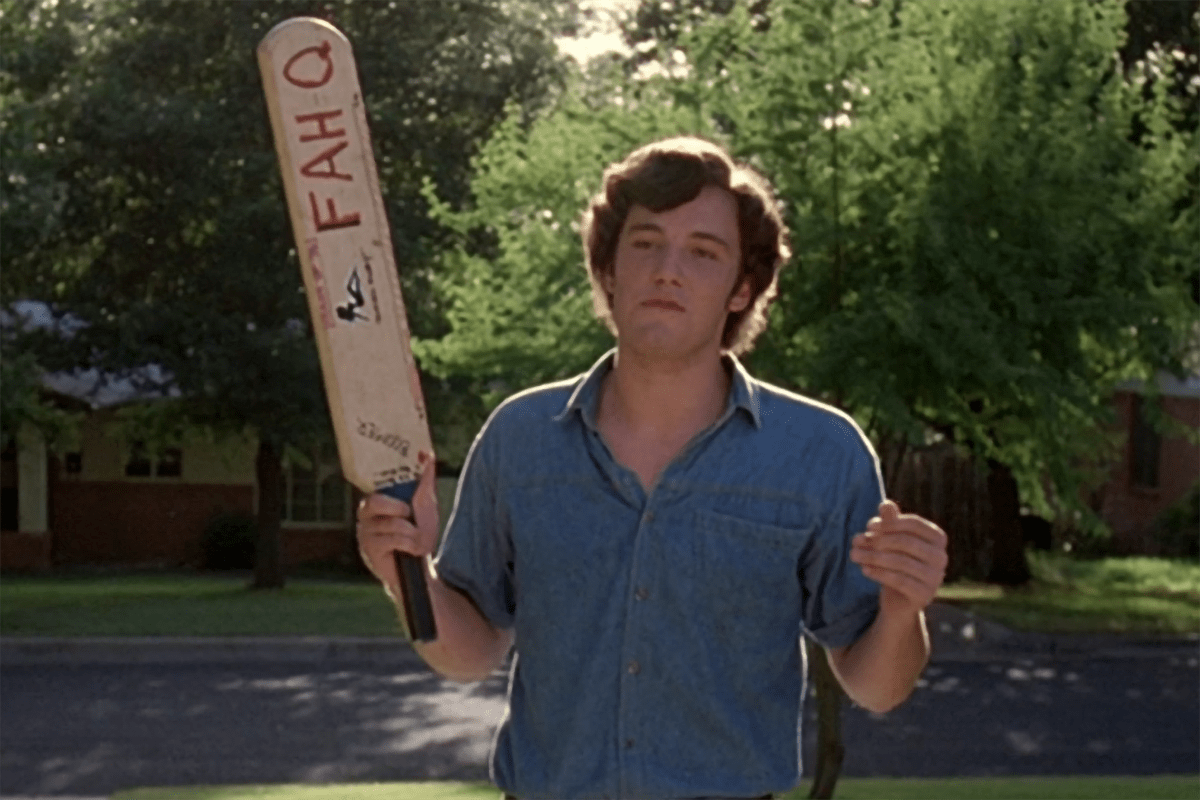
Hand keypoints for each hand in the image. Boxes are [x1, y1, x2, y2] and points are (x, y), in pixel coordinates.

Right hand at [356, 453, 439, 595]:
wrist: (419, 566)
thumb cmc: (419, 533)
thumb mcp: (426, 503)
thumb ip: (425, 480)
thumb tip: (427, 454)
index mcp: (376, 499)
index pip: (375, 484)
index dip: (381, 478)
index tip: (395, 474)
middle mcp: (365, 515)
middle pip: (373, 502)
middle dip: (397, 508)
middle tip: (409, 514)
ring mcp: (365, 533)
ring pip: (391, 523)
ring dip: (411, 532)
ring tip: (416, 539)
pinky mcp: (369, 550)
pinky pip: (392, 540)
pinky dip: (409, 544)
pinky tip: (411, 550)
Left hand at [850, 500, 947, 616]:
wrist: (899, 599)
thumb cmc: (895, 562)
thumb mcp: (890, 539)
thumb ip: (890, 522)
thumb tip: (886, 504)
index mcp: (937, 538)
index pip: (915, 524)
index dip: (890, 523)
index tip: (869, 526)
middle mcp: (941, 557)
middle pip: (906, 542)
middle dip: (878, 540)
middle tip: (856, 541)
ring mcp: (935, 577)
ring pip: (901, 562)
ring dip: (873, 556)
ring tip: (853, 554)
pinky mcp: (925, 594)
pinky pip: (900, 580)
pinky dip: (879, 573)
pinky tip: (864, 569)